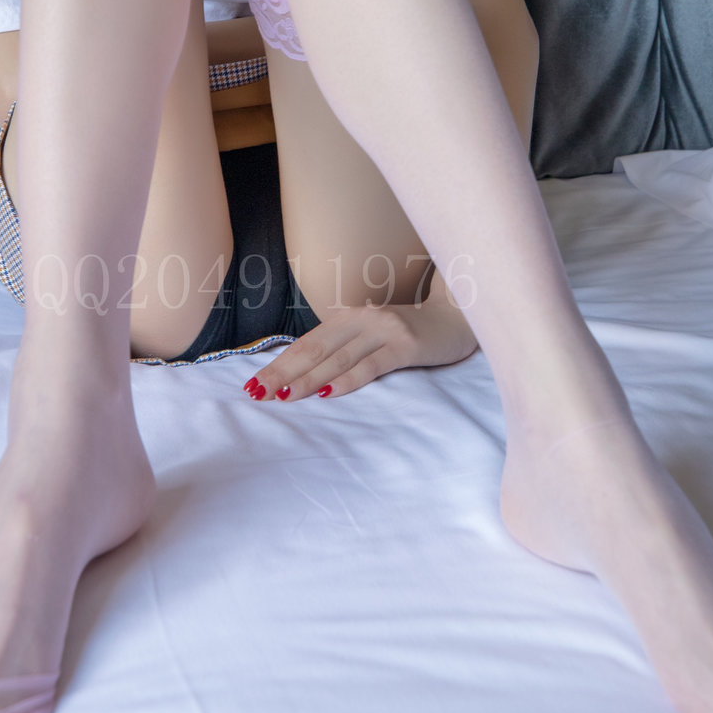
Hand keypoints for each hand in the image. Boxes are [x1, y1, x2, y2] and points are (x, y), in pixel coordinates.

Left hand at [242, 274, 479, 402]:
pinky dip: (348, 380)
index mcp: (349, 317)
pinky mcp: (405, 346)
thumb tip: (306, 374)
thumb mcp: (373, 334)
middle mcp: (362, 319)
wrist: (458, 317)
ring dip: (308, 379)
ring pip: (338, 358)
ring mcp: (384, 331)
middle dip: (283, 372)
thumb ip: (345, 347)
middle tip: (257, 392)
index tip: (253, 382)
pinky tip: (329, 393)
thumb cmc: (411, 333)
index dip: (279, 362)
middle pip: (315, 349)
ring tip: (284, 396)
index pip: (307, 343)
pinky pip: (371, 365)